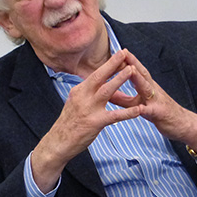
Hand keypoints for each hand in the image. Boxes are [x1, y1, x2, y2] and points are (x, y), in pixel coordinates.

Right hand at [31, 50, 141, 191]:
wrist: (58, 143)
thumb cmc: (68, 124)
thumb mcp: (74, 103)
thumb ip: (85, 94)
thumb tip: (93, 84)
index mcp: (78, 91)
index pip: (95, 75)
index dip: (108, 65)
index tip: (118, 55)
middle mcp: (82, 97)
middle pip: (99, 76)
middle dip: (113, 64)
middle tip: (125, 53)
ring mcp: (88, 109)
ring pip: (106, 91)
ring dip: (120, 79)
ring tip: (132, 70)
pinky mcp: (95, 123)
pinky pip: (114, 116)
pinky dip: (127, 113)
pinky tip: (138, 110)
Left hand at [111, 50, 196, 162]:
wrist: (182, 124)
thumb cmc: (160, 112)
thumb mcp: (139, 104)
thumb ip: (123, 99)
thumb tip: (107, 91)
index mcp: (147, 87)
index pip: (136, 70)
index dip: (126, 60)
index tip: (115, 50)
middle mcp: (152, 90)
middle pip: (142, 74)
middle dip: (133, 62)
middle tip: (123, 52)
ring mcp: (157, 101)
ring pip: (146, 88)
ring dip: (139, 78)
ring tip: (130, 69)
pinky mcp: (159, 113)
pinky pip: (151, 111)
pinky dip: (144, 109)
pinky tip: (139, 108)